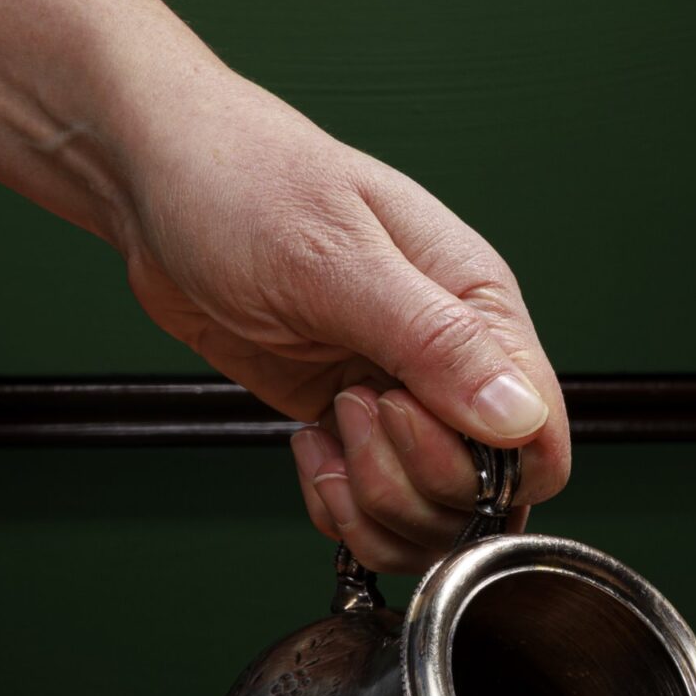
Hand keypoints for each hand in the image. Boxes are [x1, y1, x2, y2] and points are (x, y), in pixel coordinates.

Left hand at [117, 75, 570, 570]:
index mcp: (477, 306)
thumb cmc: (243, 182)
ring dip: (372, 500)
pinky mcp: (351, 425)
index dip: (484, 462)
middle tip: (349, 409)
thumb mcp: (337, 259)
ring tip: (325, 426)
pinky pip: (373, 510)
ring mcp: (401, 398)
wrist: (156, 180)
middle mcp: (452, 361)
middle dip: (411, 480)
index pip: (539, 432)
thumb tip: (520, 415)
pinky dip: (338, 505)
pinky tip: (306, 446)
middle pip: (483, 492)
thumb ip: (436, 342)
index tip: (402, 415)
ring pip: (429, 515)